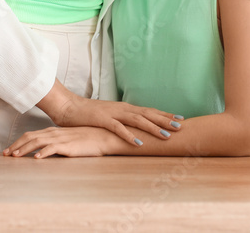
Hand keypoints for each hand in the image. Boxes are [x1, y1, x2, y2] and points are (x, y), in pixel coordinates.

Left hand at [4, 126, 119, 158]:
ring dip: (25, 149)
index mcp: (52, 132)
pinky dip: (43, 152)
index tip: (9, 149)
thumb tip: (43, 151)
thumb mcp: (67, 140)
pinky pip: (53, 148)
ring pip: (38, 142)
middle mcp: (54, 133)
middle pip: (30, 137)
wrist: (103, 136)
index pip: (30, 135)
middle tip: (5, 154)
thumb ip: (55, 144)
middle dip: (16, 146)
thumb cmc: (86, 139)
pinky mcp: (68, 145)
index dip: (18, 142)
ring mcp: (61, 138)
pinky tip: (36, 158)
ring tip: (15, 156)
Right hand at [39, 85, 179, 145]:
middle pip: (147, 114)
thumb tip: (135, 128)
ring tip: (166, 135)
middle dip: (165, 120)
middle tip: (181, 126)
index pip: (149, 111)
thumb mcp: (109, 116)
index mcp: (124, 108)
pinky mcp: (102, 119)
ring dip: (152, 127)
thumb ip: (122, 121)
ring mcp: (112, 113)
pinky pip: (118, 128)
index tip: (180, 118)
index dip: (165, 114)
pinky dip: (129, 135)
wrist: (68, 107)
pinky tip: (138, 142)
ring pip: (137, 120)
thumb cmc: (88, 114)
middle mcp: (122, 108)